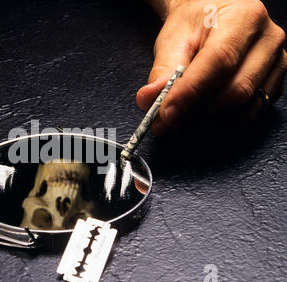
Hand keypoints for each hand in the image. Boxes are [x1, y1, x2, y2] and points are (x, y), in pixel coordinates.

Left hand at [138, 0, 285, 133]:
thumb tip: (150, 100)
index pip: (219, 61)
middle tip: (164, 123)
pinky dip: (221, 122)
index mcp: (243, 18)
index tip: (167, 112)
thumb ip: (162, 70)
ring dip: (206, 121)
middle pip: (235, 90)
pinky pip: (250, 114)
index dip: (191, 92)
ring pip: (244, 108)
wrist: (215, 15)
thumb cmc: (196, 23)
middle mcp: (267, 41)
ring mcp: (277, 63)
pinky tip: (201, 116)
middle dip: (195, 114)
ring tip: (179, 119)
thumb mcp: (174, 37)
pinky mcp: (274, 83)